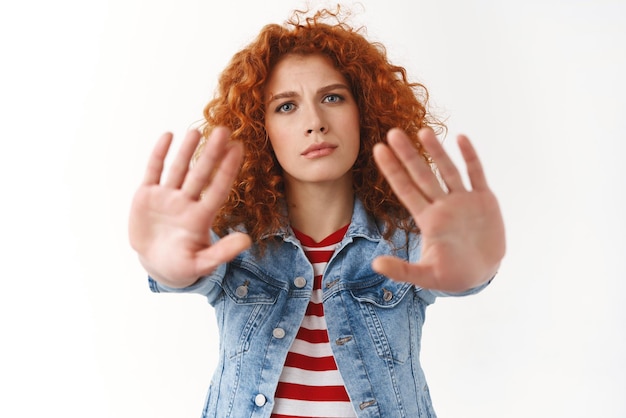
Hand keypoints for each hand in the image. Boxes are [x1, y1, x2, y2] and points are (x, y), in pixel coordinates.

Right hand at [128, 127, 251, 287]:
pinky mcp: (147, 196)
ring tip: (196, 131)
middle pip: (200, 174)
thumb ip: (222, 253)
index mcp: (200, 218)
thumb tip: (247, 240)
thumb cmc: (182, 265)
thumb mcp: (202, 264)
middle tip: (223, 130)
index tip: (239, 148)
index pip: (217, 189)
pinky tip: (168, 136)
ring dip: (186, 150)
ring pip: (178, 169)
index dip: (227, 169)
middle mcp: (186, 202)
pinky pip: (153, 171)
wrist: (156, 263)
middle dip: (211, 153)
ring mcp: (166, 197)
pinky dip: (159, 154)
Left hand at [372, 128, 504, 291]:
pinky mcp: (484, 200)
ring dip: (436, 151)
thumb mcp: (426, 276)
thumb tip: (375, 265)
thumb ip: (402, 270)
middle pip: (422, 175)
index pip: (405, 190)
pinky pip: (476, 174)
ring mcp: (463, 201)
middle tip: (393, 132)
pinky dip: (470, 157)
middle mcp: (442, 206)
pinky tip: (461, 138)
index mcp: (428, 220)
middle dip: (408, 155)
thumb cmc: (452, 275)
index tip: (379, 150)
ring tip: (423, 131)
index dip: (393, 171)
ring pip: (447, 171)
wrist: (482, 274)